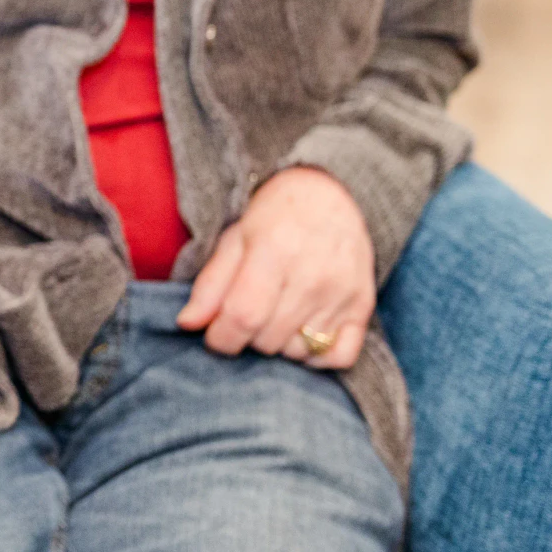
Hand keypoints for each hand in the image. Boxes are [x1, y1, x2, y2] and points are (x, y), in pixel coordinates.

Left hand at [175, 166, 373, 369]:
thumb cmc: (273, 218)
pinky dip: (315, 356)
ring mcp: (342, 293)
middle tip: (248, 314)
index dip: (220, 337)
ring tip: (275, 315)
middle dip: (246, 338)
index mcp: (274, 252)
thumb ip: (210, 284)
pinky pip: (338, 357)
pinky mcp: (364, 306)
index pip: (242, 317)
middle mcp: (313, 275)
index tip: (215, 334)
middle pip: (267, 339)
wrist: (329, 195)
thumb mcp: (234, 240)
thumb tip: (187, 324)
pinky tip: (302, 333)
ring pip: (297, 351)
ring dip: (278, 344)